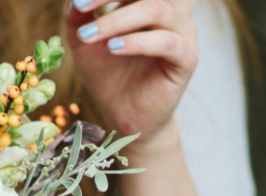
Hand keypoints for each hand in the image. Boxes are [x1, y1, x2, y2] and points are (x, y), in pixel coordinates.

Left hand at [65, 0, 197, 146]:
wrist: (123, 115)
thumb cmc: (107, 73)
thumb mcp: (84, 41)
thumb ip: (77, 15)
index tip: (77, 1)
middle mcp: (171, 8)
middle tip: (80, 7)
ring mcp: (183, 31)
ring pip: (156, 9)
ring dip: (117, 20)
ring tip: (89, 35)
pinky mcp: (188, 56)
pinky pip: (166, 41)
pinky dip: (137, 42)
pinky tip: (113, 48)